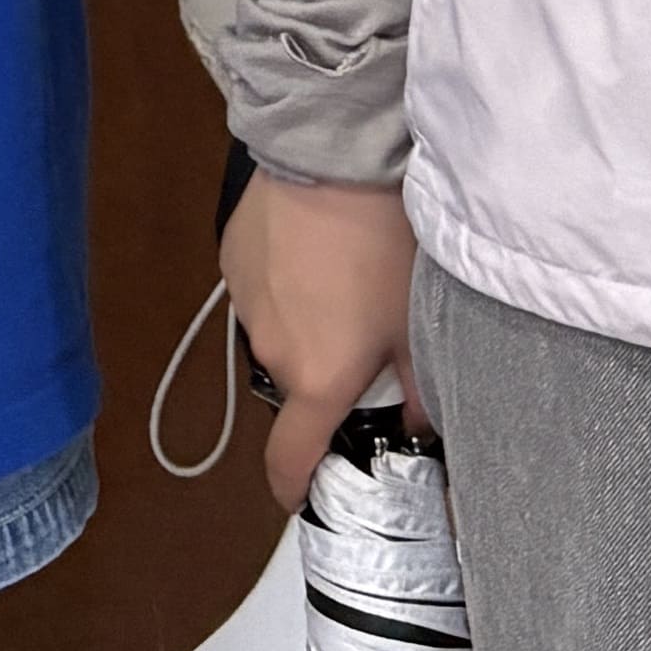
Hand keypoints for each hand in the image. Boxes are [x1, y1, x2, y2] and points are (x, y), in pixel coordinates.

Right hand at [224, 168, 421, 507]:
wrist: (333, 156)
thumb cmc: (383, 244)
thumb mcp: (415, 321)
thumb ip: (420, 388)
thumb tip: (419, 424)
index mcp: (316, 380)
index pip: (289, 460)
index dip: (296, 486)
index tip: (306, 493)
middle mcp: (271, 351)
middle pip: (297, 386)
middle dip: (325, 373)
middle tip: (364, 336)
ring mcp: (245, 303)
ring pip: (279, 333)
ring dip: (305, 324)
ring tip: (341, 278)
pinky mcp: (230, 257)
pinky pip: (260, 289)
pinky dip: (284, 282)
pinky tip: (314, 246)